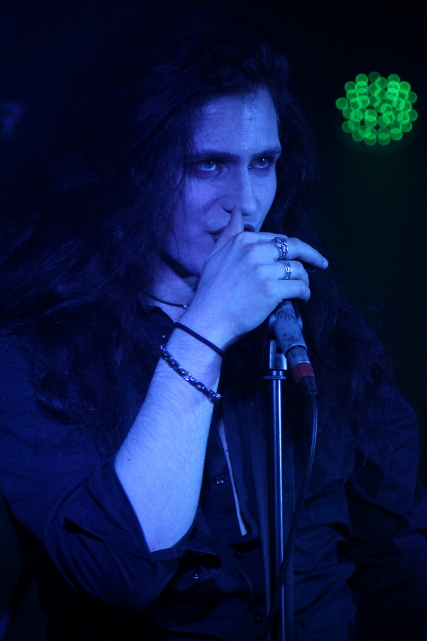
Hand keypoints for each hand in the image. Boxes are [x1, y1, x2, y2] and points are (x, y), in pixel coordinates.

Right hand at [181, 209, 327, 348]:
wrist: (209, 318)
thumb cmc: (211, 290)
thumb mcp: (215, 255)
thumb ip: (229, 232)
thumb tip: (238, 211)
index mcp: (243, 241)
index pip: (278, 238)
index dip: (292, 247)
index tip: (301, 254)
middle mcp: (255, 251)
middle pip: (294, 248)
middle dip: (312, 256)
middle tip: (321, 264)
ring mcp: (264, 271)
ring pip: (299, 269)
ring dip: (305, 280)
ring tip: (303, 288)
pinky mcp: (272, 290)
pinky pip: (299, 287)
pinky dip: (305, 293)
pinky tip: (302, 298)